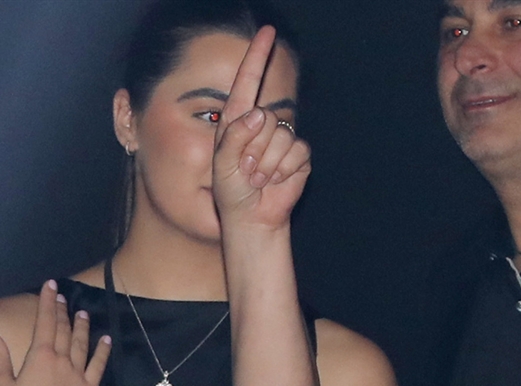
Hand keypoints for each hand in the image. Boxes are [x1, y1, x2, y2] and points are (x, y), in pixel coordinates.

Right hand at [0, 280, 110, 385]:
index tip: (51, 286)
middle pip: (63, 329)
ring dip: (81, 326)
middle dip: (62, 311)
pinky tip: (105, 339)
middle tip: (63, 298)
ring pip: (81, 343)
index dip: (47, 301)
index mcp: (39, 355)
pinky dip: (102, 351)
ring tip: (82, 313)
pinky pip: (98, 366)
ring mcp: (77, 373)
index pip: (44, 321)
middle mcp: (61, 359)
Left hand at [212, 28, 310, 233]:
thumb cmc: (232, 193)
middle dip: (254, 149)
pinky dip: (284, 171)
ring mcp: (281, 139)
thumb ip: (234, 138)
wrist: (252, 219)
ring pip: (281, 137)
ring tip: (258, 179)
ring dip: (267, 164)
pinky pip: (297, 152)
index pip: (247, 81)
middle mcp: (261, 125)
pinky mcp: (298, 156)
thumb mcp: (222, 165)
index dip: (258, 56)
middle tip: (247, 171)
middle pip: (266, 117)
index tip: (267, 31)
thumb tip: (257, 114)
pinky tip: (275, 181)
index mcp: (238, 121)